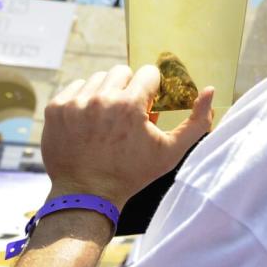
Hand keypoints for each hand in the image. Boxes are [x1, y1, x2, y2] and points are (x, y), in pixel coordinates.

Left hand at [40, 64, 213, 209]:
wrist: (87, 195)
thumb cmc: (133, 174)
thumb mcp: (171, 152)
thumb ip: (197, 121)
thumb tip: (210, 90)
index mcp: (130, 105)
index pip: (148, 73)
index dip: (151, 91)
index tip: (146, 109)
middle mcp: (101, 98)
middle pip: (123, 71)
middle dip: (129, 88)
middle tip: (127, 113)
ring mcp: (75, 102)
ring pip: (99, 78)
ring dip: (107, 92)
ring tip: (107, 118)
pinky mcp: (56, 108)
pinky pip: (76, 86)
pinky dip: (84, 98)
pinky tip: (89, 120)